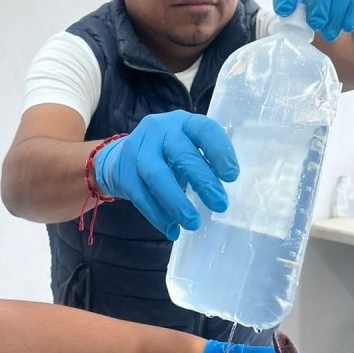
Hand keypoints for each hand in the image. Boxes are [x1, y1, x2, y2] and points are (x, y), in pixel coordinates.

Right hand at [93, 110, 238, 239]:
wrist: (121, 158)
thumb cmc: (167, 155)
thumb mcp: (187, 149)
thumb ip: (205, 163)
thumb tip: (223, 195)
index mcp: (183, 123)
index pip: (204, 129)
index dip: (219, 151)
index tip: (232, 176)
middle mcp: (159, 130)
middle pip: (181, 154)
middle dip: (203, 181)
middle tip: (220, 205)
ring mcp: (138, 150)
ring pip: (157, 176)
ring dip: (177, 203)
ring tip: (193, 223)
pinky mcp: (123, 172)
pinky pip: (141, 196)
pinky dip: (158, 216)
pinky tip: (172, 230)